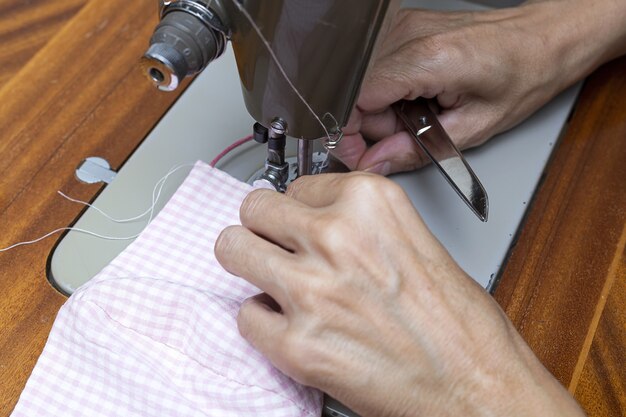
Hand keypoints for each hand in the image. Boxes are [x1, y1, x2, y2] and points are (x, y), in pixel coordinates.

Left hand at [215, 173, 583, 415]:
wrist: (477, 386)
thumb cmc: (459, 324)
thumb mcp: (414, 238)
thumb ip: (358, 222)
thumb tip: (311, 221)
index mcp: (369, 203)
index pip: (296, 186)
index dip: (299, 211)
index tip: (301, 224)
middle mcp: (335, 236)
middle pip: (255, 208)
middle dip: (265, 229)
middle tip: (279, 248)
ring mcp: (310, 289)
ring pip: (232, 249)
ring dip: (250, 265)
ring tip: (273, 280)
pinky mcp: (297, 344)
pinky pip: (245, 315)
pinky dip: (264, 322)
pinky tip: (293, 326)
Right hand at [337, 0, 625, 175]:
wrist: (543, 39)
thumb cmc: (522, 75)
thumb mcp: (473, 127)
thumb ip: (416, 150)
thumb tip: (377, 162)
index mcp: (427, 59)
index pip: (359, 100)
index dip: (354, 133)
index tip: (361, 154)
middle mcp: (409, 34)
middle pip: (358, 92)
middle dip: (376, 124)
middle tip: (412, 134)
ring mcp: (404, 25)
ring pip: (364, 81)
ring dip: (384, 107)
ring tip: (422, 111)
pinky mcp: (404, 25)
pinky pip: (377, 67)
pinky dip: (391, 89)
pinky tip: (419, 93)